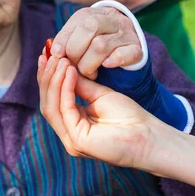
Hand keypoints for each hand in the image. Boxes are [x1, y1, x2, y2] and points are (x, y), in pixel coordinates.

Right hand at [37, 55, 174, 171]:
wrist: (148, 136)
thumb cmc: (129, 117)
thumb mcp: (101, 95)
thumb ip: (80, 85)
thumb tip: (63, 66)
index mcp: (73, 125)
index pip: (51, 100)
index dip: (47, 77)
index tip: (47, 55)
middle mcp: (68, 134)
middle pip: (47, 103)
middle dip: (46, 77)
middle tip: (47, 54)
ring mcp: (71, 139)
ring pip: (51, 107)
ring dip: (53, 81)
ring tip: (59, 60)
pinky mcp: (78, 141)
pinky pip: (65, 109)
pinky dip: (65, 88)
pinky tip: (70, 71)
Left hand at [49, 6, 142, 79]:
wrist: (127, 49)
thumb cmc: (95, 47)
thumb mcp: (79, 39)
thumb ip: (65, 43)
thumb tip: (47, 52)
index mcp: (94, 14)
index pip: (77, 21)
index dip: (64, 39)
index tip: (56, 55)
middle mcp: (111, 19)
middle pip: (89, 28)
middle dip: (75, 52)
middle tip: (73, 67)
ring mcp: (126, 33)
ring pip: (101, 45)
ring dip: (89, 64)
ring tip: (89, 73)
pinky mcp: (137, 49)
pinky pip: (124, 54)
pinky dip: (112, 61)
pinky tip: (105, 67)